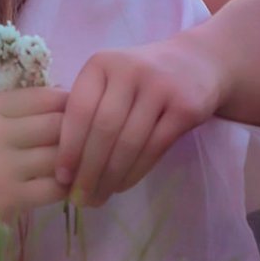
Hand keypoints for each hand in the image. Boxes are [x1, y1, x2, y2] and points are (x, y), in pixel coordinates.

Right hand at [0, 86, 71, 227]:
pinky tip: (70, 186)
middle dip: (78, 133)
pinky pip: (57, 187)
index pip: (42, 96)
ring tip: (82, 163)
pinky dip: (68, 187)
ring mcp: (4, 167)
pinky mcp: (12, 197)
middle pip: (58, 123)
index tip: (79, 113)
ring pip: (61, 155)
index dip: (68, 103)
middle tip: (89, 141)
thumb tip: (63, 103)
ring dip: (76, 161)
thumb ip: (11, 114)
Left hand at [55, 32, 226, 206]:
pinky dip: (135, 172)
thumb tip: (62, 163)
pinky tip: (122, 186)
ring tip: (98, 198)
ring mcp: (160, 87)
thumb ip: (88, 107)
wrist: (197, 62)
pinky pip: (154, 148)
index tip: (62, 177)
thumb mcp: (110, 79)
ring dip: (110, 177)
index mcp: (101, 64)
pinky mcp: (186, 107)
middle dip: (88, 169)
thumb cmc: (140, 78)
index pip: (79, 110)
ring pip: (129, 142)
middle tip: (79, 199)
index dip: (69, 148)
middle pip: (103, 130)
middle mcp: (129, 71)